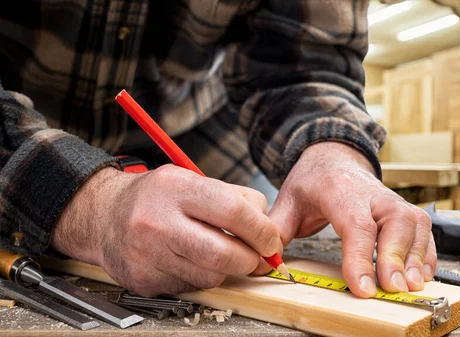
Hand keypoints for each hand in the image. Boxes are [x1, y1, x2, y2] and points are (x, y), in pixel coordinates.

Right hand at [51, 164, 280, 296]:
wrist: (103, 215)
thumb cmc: (156, 197)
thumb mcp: (192, 180)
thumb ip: (234, 198)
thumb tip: (268, 227)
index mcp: (176, 189)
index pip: (234, 212)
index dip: (262, 231)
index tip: (271, 240)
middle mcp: (158, 221)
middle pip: (223, 253)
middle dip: (251, 260)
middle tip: (257, 257)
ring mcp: (147, 254)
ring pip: (210, 276)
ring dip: (227, 270)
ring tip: (221, 254)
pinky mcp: (143, 280)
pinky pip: (190, 287)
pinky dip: (201, 277)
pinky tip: (193, 261)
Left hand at [256, 142, 435, 297]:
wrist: (334, 158)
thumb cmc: (313, 182)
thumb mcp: (288, 201)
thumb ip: (277, 229)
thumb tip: (267, 260)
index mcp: (340, 191)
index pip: (355, 224)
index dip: (360, 257)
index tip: (363, 288)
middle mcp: (372, 194)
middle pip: (394, 222)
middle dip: (396, 256)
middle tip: (393, 288)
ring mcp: (392, 200)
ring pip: (414, 223)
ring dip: (416, 256)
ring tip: (411, 285)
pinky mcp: (404, 209)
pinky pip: (424, 229)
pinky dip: (427, 252)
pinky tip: (422, 273)